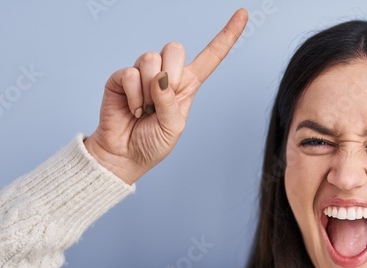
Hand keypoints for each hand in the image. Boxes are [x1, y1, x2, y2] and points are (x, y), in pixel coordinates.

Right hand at [83, 8, 247, 183]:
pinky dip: (134, 96)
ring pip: (151, 58)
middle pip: (174, 48)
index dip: (226, 36)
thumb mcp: (173, 128)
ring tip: (145, 109)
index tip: (244, 14)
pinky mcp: (122, 78)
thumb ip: (171, 102)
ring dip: (149, 90)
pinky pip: (130, 73)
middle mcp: (166, 75)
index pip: (210, 57)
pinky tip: (133, 110)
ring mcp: (142, 74)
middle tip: (161, 100)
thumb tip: (160, 76)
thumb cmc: (152, 143)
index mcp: (187, 86)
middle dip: (171, 75)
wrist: (124, 155)